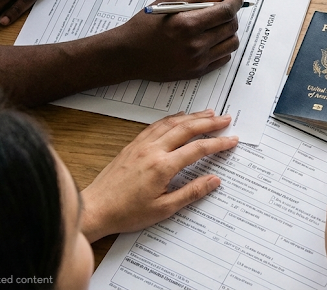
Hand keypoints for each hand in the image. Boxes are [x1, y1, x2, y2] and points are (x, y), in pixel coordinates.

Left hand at [80, 110, 237, 241]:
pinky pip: (155, 126)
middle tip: (225, 119)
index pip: (198, 149)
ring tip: (208, 113)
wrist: (95, 209)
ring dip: (192, 116)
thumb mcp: (163, 209)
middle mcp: (152, 151)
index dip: (218, 143)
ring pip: (171, 123)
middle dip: (209, 122)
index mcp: (162, 167)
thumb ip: (191, 192)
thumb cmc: (127, 213)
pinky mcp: (132, 146)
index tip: (232, 140)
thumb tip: (214, 181)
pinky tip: (178, 117)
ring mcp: (141, 146)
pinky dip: (171, 119)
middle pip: (186, 129)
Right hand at [105, 0, 242, 81]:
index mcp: (187, 24)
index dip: (236, 2)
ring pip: (231, 44)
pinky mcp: (197, 72)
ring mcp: (197, 60)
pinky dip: (222, 47)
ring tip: (217, 26)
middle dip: (231, 15)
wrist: (127, 54)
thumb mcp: (168, 2)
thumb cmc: (145, 25)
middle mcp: (195, 44)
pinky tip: (211, 40)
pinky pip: (223, 59)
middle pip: (231, 27)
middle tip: (223, 10)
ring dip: (229, 32)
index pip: (226, 12)